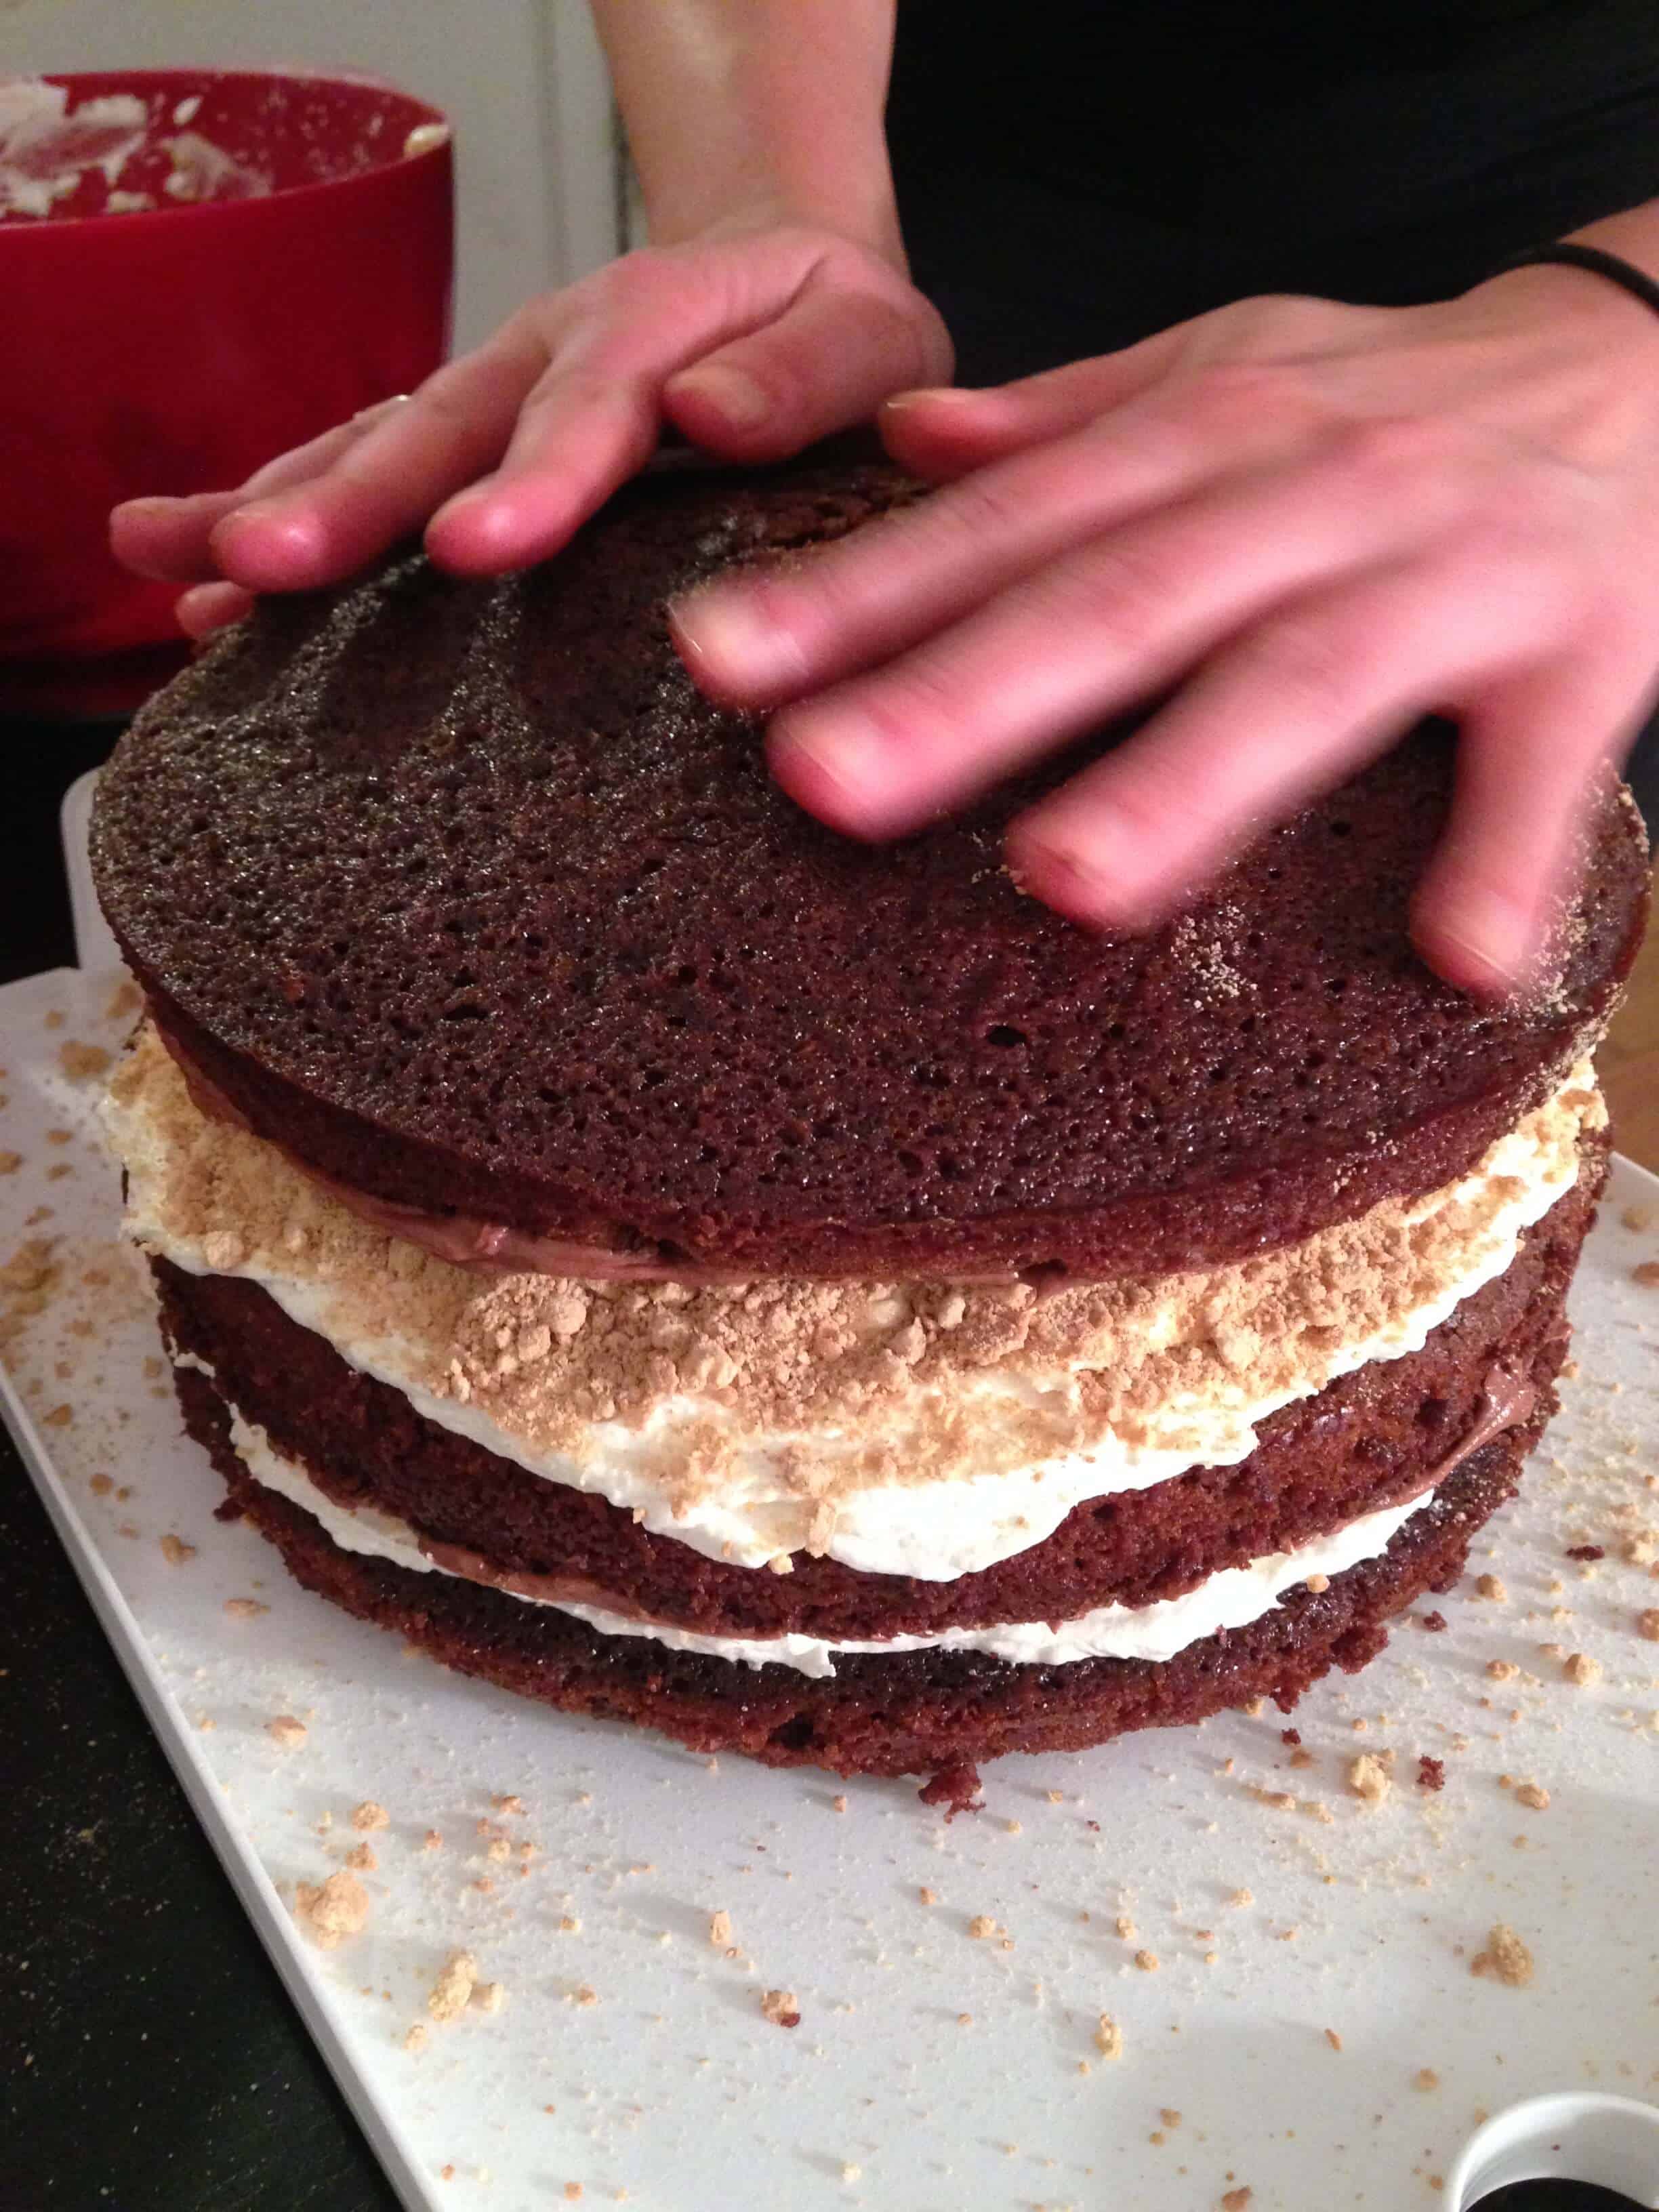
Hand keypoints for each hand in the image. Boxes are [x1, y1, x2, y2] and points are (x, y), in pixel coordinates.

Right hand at [109, 221, 950, 637]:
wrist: (781, 276)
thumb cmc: (831, 330)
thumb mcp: (867, 338)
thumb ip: (804, 376)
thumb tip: (714, 416)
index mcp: (651, 333)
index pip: (588, 409)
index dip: (529, 481)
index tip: (470, 549)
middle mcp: (545, 359)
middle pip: (437, 428)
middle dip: (347, 504)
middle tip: (260, 566)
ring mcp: (490, 398)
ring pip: (370, 447)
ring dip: (276, 508)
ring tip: (178, 571)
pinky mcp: (462, 443)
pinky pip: (360, 473)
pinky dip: (278, 520)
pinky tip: (192, 583)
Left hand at [673, 268, 1658, 993]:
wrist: (1647, 351)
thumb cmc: (1402, 391)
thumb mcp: (1232, 365)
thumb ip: (1072, 417)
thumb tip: (907, 445)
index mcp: (1212, 432)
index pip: (1010, 520)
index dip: (864, 590)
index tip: (723, 661)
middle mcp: (1312, 494)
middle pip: (1120, 598)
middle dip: (964, 691)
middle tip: (820, 779)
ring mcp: (1449, 576)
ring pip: (1304, 677)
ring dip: (1186, 779)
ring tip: (1061, 878)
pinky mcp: (1583, 657)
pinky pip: (1541, 766)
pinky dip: (1506, 853)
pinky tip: (1451, 955)